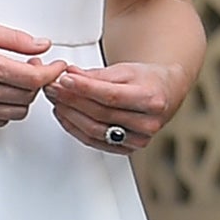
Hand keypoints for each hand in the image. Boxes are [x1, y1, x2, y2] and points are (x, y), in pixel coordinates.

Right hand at [0, 16, 59, 126]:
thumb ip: (15, 38)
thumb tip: (42, 44)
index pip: (34, 78)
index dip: (52, 72)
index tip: (57, 66)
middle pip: (28, 96)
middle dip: (38, 81)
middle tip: (33, 66)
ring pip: (16, 112)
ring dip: (23, 97)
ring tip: (16, 80)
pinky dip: (6, 109)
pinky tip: (0, 93)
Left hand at [47, 56, 187, 155]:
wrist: (165, 93)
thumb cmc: (148, 80)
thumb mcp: (125, 70)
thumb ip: (97, 75)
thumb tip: (69, 75)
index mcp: (152, 99)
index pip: (111, 96)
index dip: (85, 88)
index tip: (65, 79)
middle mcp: (148, 123)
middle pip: (101, 114)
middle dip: (72, 100)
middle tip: (53, 87)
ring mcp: (138, 139)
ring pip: (96, 130)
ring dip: (70, 115)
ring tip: (56, 100)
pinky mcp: (127, 149)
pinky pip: (95, 142)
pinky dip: (75, 129)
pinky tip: (65, 116)